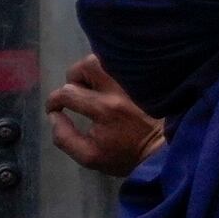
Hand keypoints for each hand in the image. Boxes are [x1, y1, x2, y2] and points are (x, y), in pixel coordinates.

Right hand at [48, 55, 162, 177]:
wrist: (164, 153)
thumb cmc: (125, 156)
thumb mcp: (89, 157)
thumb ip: (64, 138)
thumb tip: (54, 116)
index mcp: (103, 110)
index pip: (67, 93)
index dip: (54, 100)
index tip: (55, 109)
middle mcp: (118, 91)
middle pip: (87, 65)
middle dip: (74, 77)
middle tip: (77, 92)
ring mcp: (133, 84)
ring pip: (106, 60)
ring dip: (93, 71)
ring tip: (93, 85)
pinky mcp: (146, 82)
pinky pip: (125, 65)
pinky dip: (112, 70)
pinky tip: (110, 84)